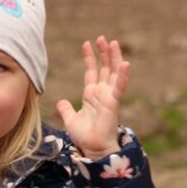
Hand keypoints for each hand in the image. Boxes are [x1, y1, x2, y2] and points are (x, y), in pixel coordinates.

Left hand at [56, 36, 129, 159]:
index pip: (91, 71)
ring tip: (113, 43)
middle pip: (104, 68)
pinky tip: (125, 63)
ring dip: (114, 58)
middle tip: (102, 38)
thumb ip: (67, 109)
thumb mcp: (71, 119)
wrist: (92, 148)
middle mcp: (101, 93)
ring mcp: (109, 96)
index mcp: (91, 95)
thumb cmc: (84, 136)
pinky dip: (122, 75)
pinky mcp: (114, 102)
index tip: (86, 43)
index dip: (90, 58)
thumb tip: (61, 102)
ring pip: (113, 73)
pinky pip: (119, 87)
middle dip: (103, 53)